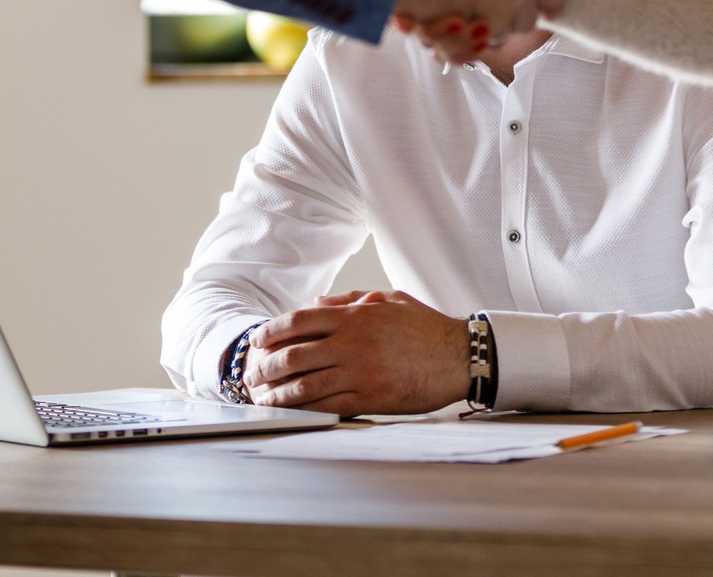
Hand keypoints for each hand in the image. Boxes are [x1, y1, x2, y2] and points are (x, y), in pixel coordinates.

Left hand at [243, 290, 469, 416]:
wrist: (458, 355)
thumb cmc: (425, 327)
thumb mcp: (388, 300)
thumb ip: (349, 300)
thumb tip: (316, 303)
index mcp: (354, 316)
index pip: (297, 322)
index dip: (270, 333)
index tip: (257, 342)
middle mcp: (351, 342)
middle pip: (292, 354)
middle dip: (265, 367)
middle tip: (253, 375)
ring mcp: (359, 371)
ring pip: (304, 385)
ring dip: (278, 393)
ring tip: (264, 398)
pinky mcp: (370, 398)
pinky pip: (327, 406)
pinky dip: (303, 410)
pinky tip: (290, 412)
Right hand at [391, 0, 556, 58]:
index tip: (549, 6)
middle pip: (528, 16)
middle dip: (509, 14)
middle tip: (482, 1)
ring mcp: (501, 9)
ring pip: (499, 34)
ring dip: (479, 30)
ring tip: (455, 13)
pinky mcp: (476, 32)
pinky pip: (475, 50)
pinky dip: (461, 45)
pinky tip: (447, 25)